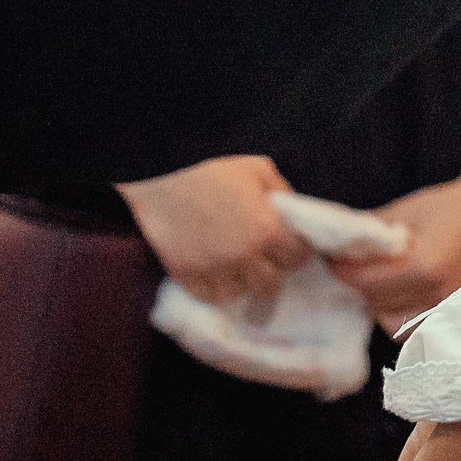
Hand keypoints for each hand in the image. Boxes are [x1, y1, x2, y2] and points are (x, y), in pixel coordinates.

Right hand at [118, 155, 310, 312]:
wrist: (162, 171)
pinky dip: (214, 288)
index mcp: (267, 230)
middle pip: (270, 286)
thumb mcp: (258, 168)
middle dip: (273, 272)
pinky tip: (215, 272)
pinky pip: (207, 296)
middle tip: (266, 260)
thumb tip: (292, 213)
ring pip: (239, 294)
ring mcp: (213, 269)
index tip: (290, 247)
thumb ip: (281, 193)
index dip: (296, 251)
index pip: (298, 258)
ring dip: (242, 282)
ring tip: (239, 266)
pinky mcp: (186, 275)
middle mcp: (244, 257)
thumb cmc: (212, 165)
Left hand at [329, 152, 460, 336]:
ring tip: (380, 279)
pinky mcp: (453, 320)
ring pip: (390, 321)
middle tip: (351, 266)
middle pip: (374, 303)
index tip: (330, 259)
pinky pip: (411, 328)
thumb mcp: (406, 211)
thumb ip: (367, 231)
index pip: (363, 282)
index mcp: (426, 266)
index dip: (340, 270)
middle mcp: (438, 296)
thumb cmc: (451, 207)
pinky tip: (400, 293)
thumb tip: (328, 245)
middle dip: (357, 285)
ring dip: (378, 302)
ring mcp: (448, 312)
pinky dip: (399, 313)